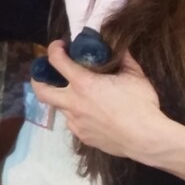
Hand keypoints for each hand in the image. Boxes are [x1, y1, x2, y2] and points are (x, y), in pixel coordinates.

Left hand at [29, 41, 164, 160]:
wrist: (145, 138)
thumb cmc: (140, 104)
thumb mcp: (135, 75)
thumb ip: (124, 59)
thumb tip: (120, 47)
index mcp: (83, 84)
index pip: (56, 61)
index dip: (53, 49)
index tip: (58, 46)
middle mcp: (73, 103)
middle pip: (42, 92)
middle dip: (38, 80)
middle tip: (45, 74)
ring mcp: (76, 122)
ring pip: (60, 108)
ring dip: (64, 98)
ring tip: (78, 95)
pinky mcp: (83, 136)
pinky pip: (74, 123)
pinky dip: (77, 114)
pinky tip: (91, 113)